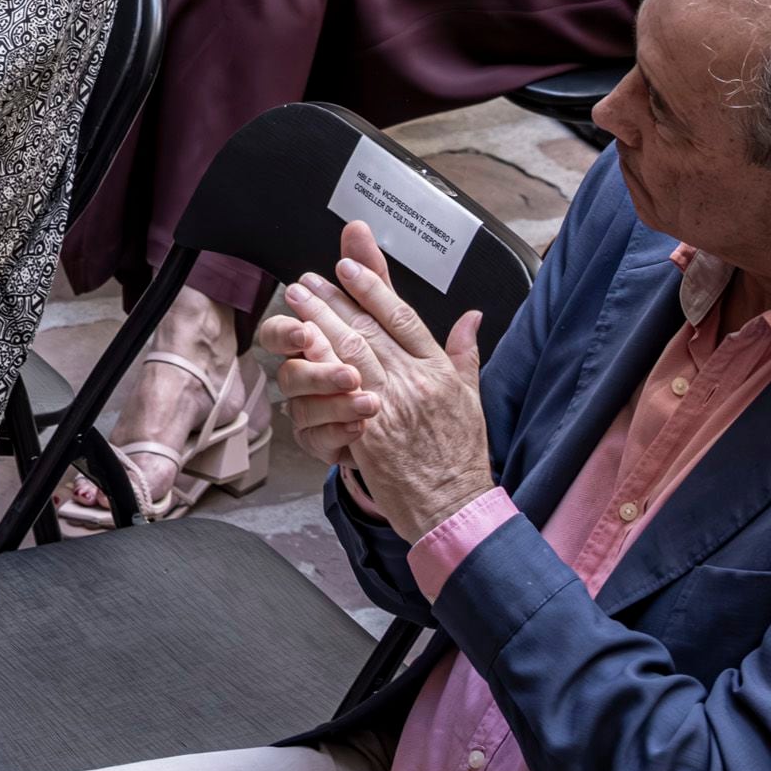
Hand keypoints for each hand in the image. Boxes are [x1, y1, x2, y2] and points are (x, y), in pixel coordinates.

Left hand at [274, 219, 497, 536]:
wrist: (455, 507)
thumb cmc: (460, 456)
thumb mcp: (472, 398)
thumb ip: (465, 352)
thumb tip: (472, 316)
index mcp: (439, 370)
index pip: (403, 315)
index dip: (373, 286)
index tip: (349, 263)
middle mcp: (417, 381)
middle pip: (369, 327)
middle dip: (336, 297)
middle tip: (309, 277)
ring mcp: (392, 405)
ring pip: (351, 349)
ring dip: (321, 319)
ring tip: (298, 298)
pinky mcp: (370, 432)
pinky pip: (339, 390)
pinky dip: (320, 362)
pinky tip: (301, 343)